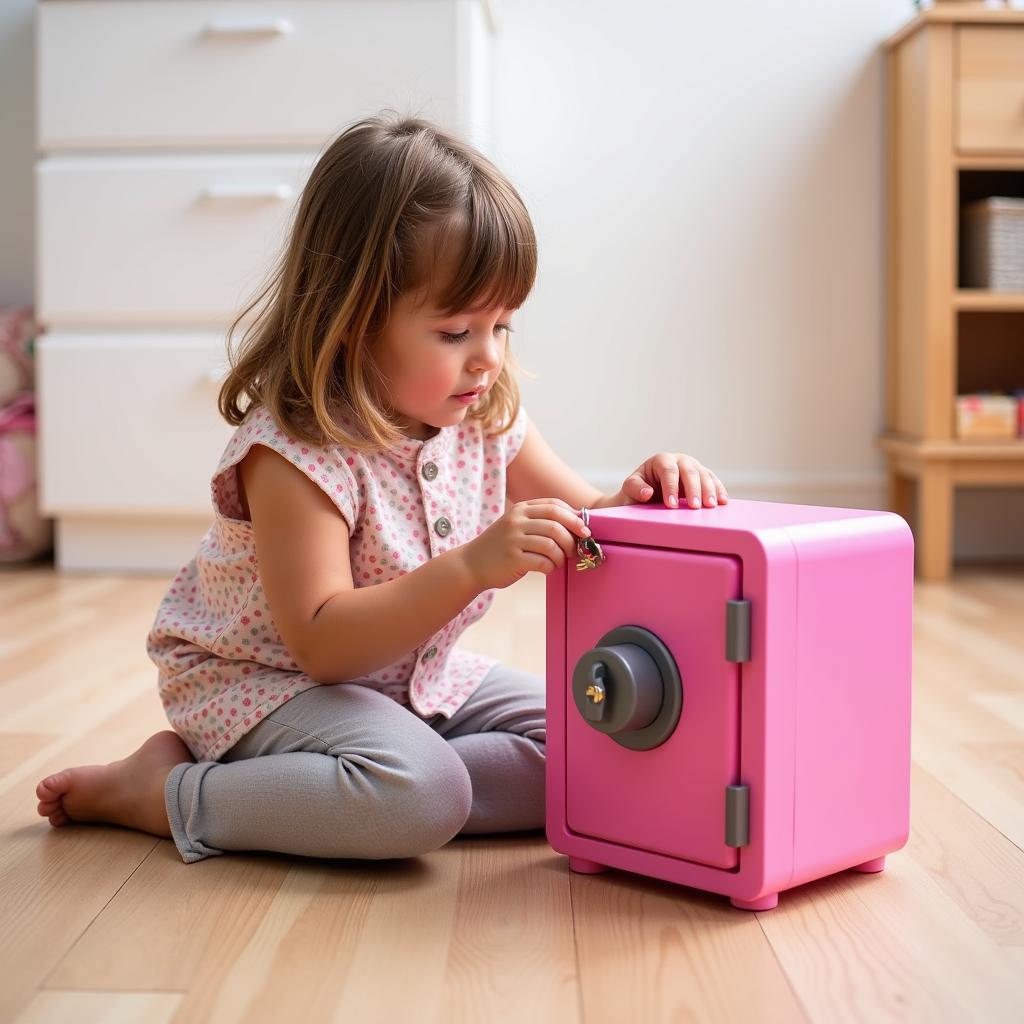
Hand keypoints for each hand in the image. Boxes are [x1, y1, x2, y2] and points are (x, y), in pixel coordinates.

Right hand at [461, 499, 591, 589]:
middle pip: (557, 524)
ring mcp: (513, 539)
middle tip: (575, 550)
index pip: (555, 506)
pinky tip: (547, 569)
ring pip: (552, 545)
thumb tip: (576, 524)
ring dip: (562, 556)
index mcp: (521, 509)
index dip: (574, 517)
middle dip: (572, 538)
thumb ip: (539, 521)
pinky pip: (543, 562)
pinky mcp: (513, 559)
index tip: (584, 530)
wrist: (470, 564)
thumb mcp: (515, 525)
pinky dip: (551, 567)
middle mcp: (517, 521)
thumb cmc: (500, 547)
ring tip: (559, 562)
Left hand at [620, 453, 728, 509]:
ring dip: (709, 491)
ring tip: (711, 506)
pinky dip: (719, 491)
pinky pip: (713, 481)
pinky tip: (723, 502)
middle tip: (695, 507)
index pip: (668, 471)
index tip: (671, 505)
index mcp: (661, 460)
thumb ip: (635, 488)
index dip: (671, 487)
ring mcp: (693, 467)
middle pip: (689, 471)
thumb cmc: (639, 490)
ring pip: (704, 475)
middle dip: (693, 489)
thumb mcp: (630, 488)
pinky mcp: (703, 476)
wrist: (647, 493)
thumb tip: (647, 492)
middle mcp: (680, 460)